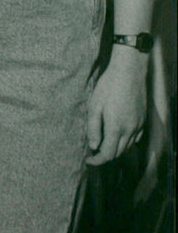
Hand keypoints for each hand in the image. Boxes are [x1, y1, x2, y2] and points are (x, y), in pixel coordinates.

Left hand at [86, 45, 147, 164]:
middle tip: (93, 151)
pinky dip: (126, 142)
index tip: (88, 160)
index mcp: (116, 128)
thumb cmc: (109, 86)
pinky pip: (135, 138)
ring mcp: (138, 125)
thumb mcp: (94, 106)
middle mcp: (130, 130)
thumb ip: (93, 128)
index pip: (108, 154)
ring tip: (103, 143)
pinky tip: (118, 135)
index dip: (97, 161)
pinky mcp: (143, 119)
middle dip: (105, 156)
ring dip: (116, 149)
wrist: (129, 71)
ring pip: (127, 147)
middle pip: (118, 153)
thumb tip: (93, 146)